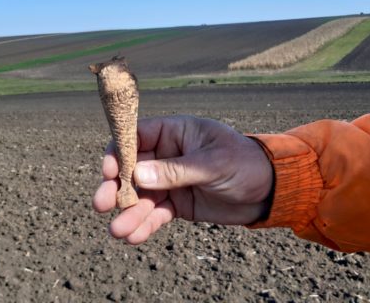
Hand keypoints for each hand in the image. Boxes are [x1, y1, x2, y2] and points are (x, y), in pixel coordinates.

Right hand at [93, 116, 272, 244]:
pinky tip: (134, 236)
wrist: (268, 189)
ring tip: (119, 231)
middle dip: (116, 187)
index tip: (109, 171)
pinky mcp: (177, 203)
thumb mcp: (214, 163)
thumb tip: (137, 175)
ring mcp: (170, 181)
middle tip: (102, 204)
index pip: (137, 136)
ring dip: (128, 212)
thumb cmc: (245, 163)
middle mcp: (167, 155)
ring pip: (142, 195)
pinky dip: (145, 224)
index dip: (119, 152)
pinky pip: (156, 213)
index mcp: (175, 133)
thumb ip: (176, 170)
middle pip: (132, 169)